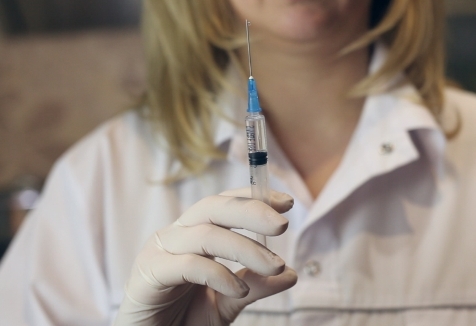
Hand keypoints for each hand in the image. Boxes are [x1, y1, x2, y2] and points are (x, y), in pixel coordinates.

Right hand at [114, 188, 297, 325]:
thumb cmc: (182, 319)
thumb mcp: (227, 302)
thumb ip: (256, 287)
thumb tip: (291, 274)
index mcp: (192, 233)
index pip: (224, 203)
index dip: (253, 197)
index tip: (288, 203)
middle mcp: (174, 235)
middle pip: (213, 207)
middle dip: (251, 211)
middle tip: (282, 225)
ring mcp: (158, 252)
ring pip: (206, 235)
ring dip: (246, 249)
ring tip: (274, 266)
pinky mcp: (148, 274)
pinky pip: (188, 265)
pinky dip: (219, 275)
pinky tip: (240, 289)